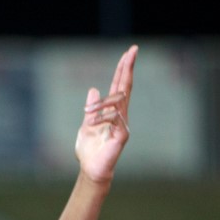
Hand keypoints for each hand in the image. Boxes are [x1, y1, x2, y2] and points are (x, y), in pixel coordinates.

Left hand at [74, 45, 136, 184]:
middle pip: (126, 87)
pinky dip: (103, 117)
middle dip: (128, 68)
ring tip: (87, 114)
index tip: (129, 53)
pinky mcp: (122, 135)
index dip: (123, 70)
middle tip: (133, 50)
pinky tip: (94, 123)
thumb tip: (93, 90)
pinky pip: (115, 118)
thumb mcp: (86, 124)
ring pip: (117, 101)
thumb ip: (92, 109)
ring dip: (100, 104)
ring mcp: (123, 124)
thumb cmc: (90, 150)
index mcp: (112, 111)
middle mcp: (121, 115)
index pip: (120, 86)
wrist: (91, 169)